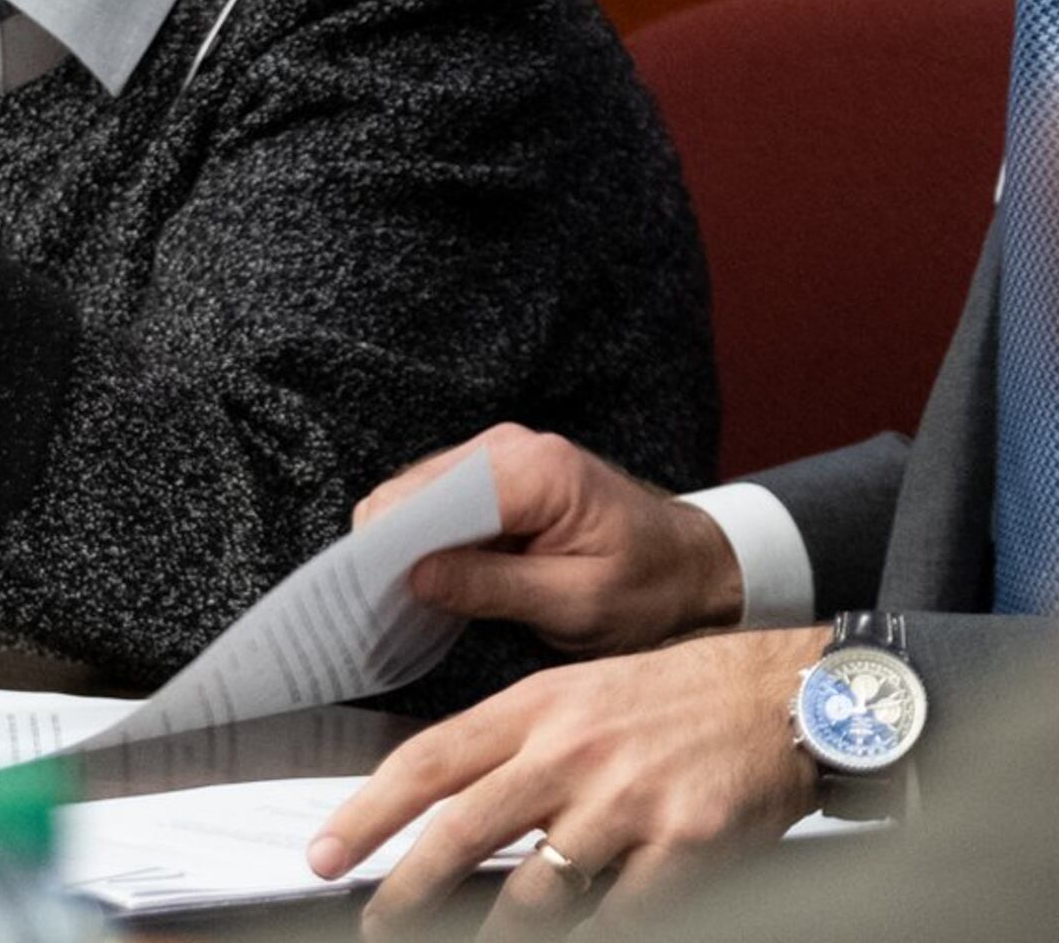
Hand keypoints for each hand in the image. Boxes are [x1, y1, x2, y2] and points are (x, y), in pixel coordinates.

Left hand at [306, 625, 822, 937]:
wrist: (784, 696)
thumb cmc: (683, 697)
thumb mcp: (585, 693)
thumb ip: (520, 746)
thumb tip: (452, 804)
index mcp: (540, 709)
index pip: (430, 760)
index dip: (368, 812)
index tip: (326, 850)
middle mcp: (573, 753)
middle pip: (462, 830)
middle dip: (405, 888)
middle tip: (376, 921)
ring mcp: (626, 802)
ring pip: (532, 890)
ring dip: (494, 931)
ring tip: (473, 941)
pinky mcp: (682, 847)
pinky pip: (617, 916)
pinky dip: (592, 932)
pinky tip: (578, 934)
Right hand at [372, 425, 741, 655]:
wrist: (690, 565)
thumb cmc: (648, 588)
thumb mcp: (577, 604)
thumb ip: (494, 587)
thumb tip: (413, 578)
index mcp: (537, 473)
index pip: (435, 499)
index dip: (392, 547)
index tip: (368, 598)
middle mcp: (511, 447)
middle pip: (412, 489)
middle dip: (388, 548)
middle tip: (380, 611)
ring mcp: (501, 452)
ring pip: (414, 491)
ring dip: (403, 543)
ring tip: (402, 601)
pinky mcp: (495, 469)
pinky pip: (436, 497)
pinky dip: (423, 536)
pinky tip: (431, 579)